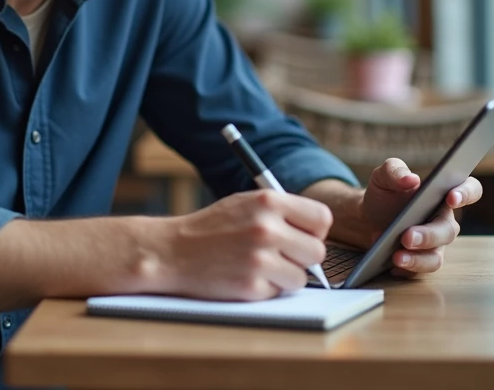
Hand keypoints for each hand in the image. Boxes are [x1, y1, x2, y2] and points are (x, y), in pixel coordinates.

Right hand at [163, 189, 331, 300]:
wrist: (171, 252)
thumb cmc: (211, 228)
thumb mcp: (244, 203)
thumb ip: (280, 212)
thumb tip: (317, 232)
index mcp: (268, 201)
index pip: (322, 218)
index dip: (314, 231)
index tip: (302, 236)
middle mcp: (267, 228)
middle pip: (317, 252)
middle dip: (301, 257)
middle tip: (280, 256)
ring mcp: (259, 258)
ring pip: (301, 277)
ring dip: (284, 276)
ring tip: (258, 266)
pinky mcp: (251, 286)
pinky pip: (279, 292)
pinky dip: (266, 289)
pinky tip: (244, 276)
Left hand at [359, 158, 481, 276]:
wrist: (368, 216)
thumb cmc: (385, 193)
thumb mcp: (384, 176)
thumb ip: (395, 171)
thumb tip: (410, 179)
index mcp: (444, 193)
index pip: (470, 190)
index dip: (466, 194)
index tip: (451, 198)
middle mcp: (444, 220)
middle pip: (448, 231)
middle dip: (428, 235)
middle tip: (406, 237)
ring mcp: (434, 243)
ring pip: (435, 257)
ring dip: (417, 259)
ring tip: (395, 256)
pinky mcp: (421, 260)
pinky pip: (419, 269)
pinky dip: (405, 269)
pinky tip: (390, 265)